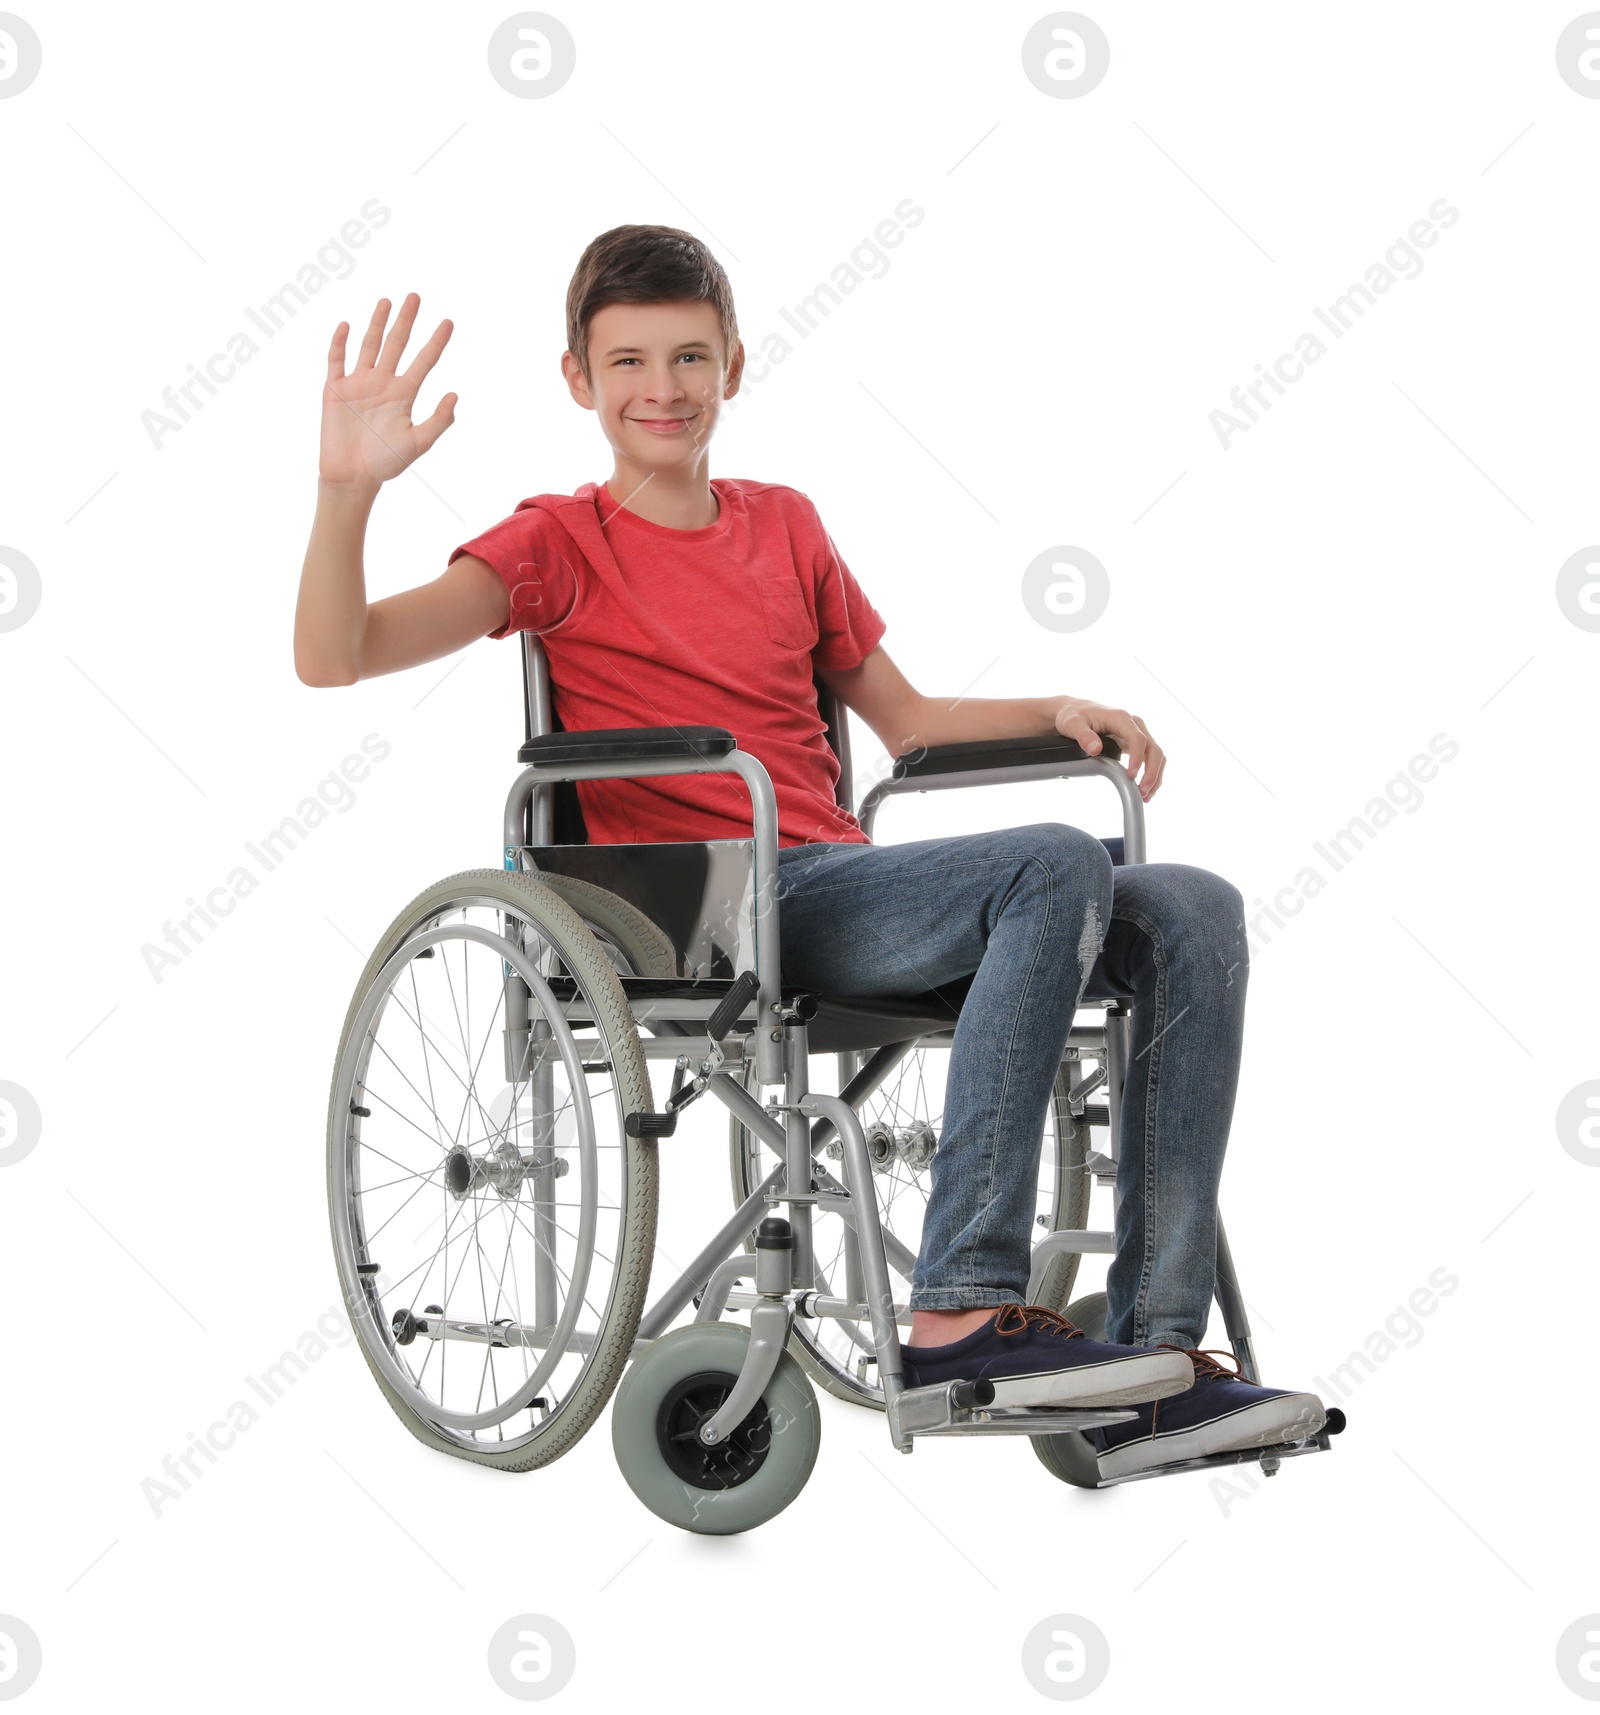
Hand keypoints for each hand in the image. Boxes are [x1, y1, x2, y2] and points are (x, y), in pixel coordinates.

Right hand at [320, 294, 455, 489]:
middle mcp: (383, 383)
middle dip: (406, 321)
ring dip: (377, 323)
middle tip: (416, 296)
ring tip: (387, 301)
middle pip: (397, 345)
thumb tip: (455, 395)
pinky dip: (340, 343)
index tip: (449, 322)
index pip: (424, 361)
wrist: (353, 476)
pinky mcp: (335, 389)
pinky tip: (347, 326)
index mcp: (404, 394)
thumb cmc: (387, 463)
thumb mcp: (418, 443)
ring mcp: (358, 383)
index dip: (436, 342)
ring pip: (369, 346)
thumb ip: (438, 421)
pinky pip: (336, 360)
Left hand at [1052, 697, 1165, 800]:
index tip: (1131, 776)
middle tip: (1142, 792)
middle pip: (1153, 748)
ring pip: (1156, 755)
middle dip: (1151, 772)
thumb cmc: (1075, 716)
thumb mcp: (1073, 724)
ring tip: (1145, 796)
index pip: (1138, 738)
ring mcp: (1137, 733)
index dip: (1137, 758)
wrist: (1076, 711)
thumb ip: (1083, 736)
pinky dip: (1151, 774)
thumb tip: (1095, 750)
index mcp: (1121, 718)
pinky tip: (1144, 790)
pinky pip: (1150, 758)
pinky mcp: (1136, 743)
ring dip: (1154, 776)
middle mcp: (1134, 724)